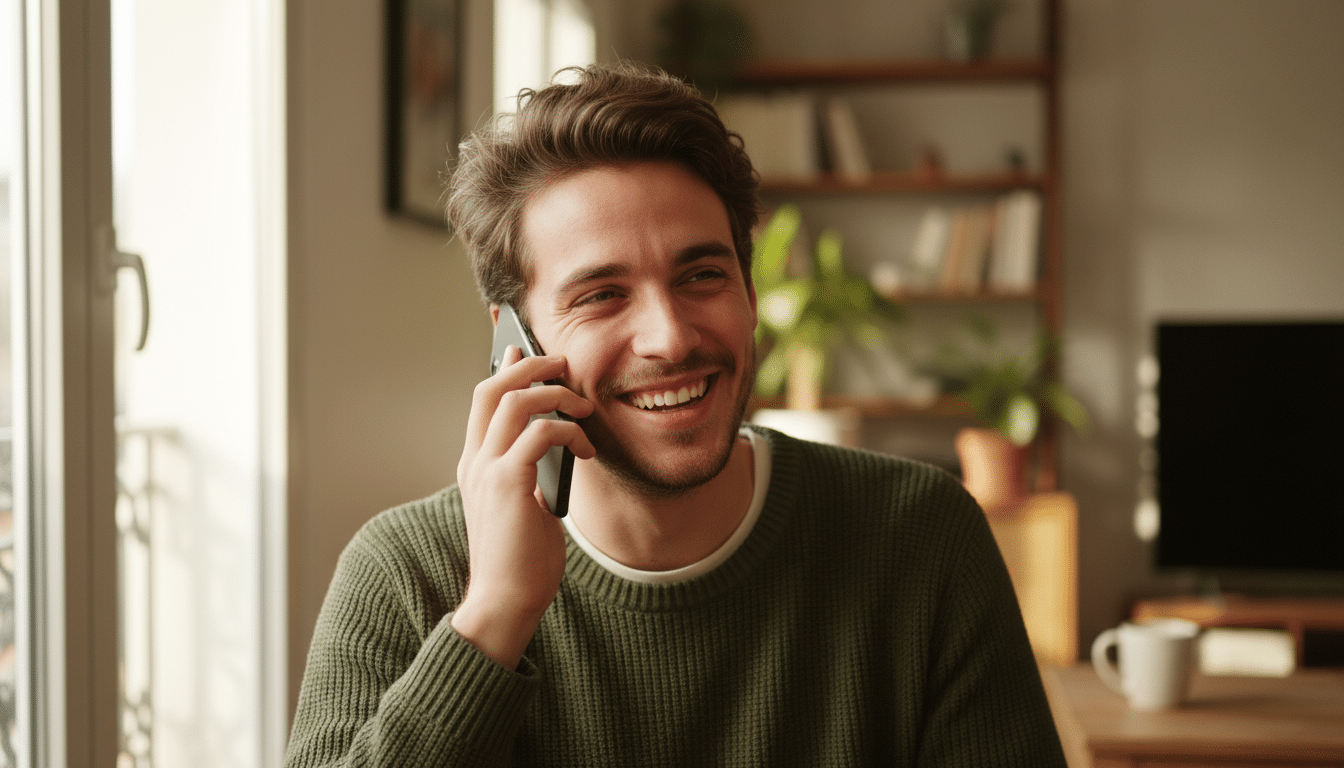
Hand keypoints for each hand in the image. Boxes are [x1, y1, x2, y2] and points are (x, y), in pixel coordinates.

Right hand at [452, 345, 594, 667]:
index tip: (527, 352)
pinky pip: (541, 432)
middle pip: (492, 387)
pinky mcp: (509, 483)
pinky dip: (569, 431)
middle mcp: (474, 461)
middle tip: (562, 363)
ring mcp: (487, 470)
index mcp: (475, 465)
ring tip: (583, 406)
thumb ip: (530, 472)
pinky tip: (587, 450)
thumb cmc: (521, 560)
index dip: (505, 370)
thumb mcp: (524, 505)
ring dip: (555, 394)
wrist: (505, 600)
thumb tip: (555, 443)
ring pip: (515, 400)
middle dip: (530, 365)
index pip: (482, 400)